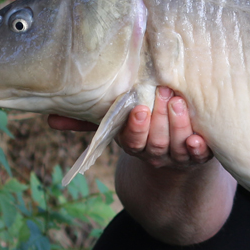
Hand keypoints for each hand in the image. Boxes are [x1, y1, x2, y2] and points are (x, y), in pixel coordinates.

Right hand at [48, 86, 211, 168]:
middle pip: (155, 142)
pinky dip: (200, 147)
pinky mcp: (200, 155)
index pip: (132, 140)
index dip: (136, 127)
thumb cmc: (142, 124)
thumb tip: (49, 118)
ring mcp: (178, 156)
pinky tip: (199, 137)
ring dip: (178, 126)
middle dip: (159, 120)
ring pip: (177, 146)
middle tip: (163, 93)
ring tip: (178, 102)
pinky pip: (201, 156)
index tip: (139, 109)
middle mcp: (155, 153)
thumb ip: (88, 120)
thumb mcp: (116, 121)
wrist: (177, 151)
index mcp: (134, 143)